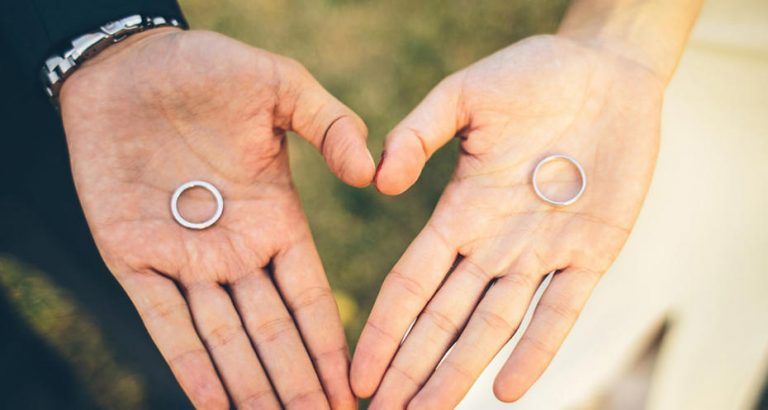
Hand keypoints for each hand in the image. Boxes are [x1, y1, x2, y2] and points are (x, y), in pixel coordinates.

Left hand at [60, 28, 373, 408]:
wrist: (130, 63)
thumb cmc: (209, 68)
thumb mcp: (281, 87)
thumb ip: (330, 125)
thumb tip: (371, 172)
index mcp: (275, 217)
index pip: (309, 296)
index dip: (330, 345)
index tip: (352, 388)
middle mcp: (234, 248)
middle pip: (273, 331)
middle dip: (298, 382)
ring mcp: (184, 257)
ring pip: (224, 337)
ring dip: (251, 386)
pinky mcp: (132, 255)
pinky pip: (164, 320)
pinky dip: (188, 363)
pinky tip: (214, 405)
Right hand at [351, 34, 663, 407]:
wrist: (605, 70)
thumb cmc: (531, 75)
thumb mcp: (463, 95)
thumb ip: (417, 133)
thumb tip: (379, 181)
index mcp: (459, 210)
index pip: (411, 283)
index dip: (384, 330)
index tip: (360, 374)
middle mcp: (494, 243)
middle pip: (444, 319)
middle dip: (412, 368)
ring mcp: (542, 252)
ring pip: (492, 326)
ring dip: (459, 371)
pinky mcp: (592, 252)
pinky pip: (560, 310)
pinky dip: (536, 350)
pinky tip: (507, 390)